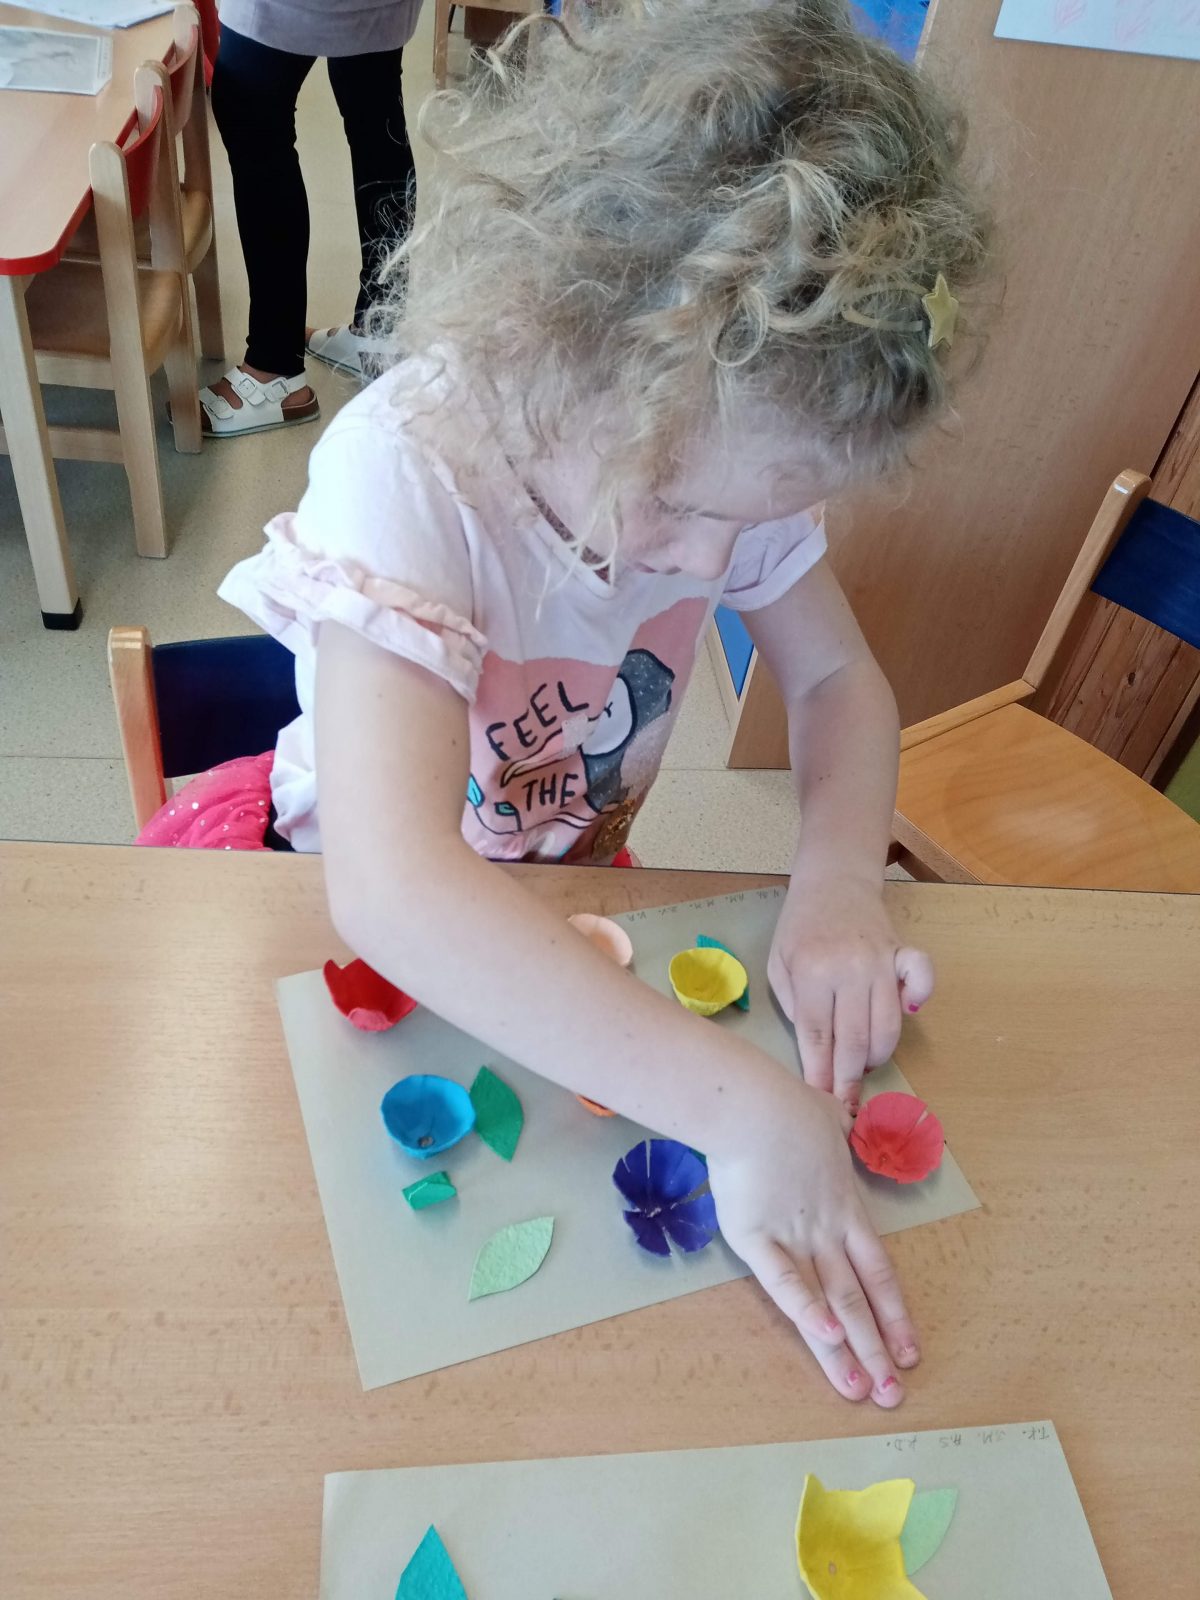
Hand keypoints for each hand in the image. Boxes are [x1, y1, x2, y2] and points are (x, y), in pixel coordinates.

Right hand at [707, 1075, 918, 1404]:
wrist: (754, 1105)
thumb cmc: (788, 1105)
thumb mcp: (828, 1117)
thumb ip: (836, 1129)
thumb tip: (838, 1121)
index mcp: (846, 1207)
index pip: (879, 1272)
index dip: (895, 1314)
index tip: (910, 1351)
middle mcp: (828, 1231)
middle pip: (859, 1298)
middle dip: (877, 1349)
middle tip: (893, 1394)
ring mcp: (795, 1236)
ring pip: (829, 1300)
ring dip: (846, 1349)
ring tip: (861, 1390)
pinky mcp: (756, 1237)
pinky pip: (784, 1282)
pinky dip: (806, 1311)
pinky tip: (825, 1340)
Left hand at [769, 871, 933, 1108]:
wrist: (833, 880)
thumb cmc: (799, 926)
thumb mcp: (778, 963)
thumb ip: (793, 1006)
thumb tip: (817, 1054)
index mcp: (812, 972)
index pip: (818, 1037)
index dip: (820, 1075)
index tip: (820, 1103)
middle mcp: (849, 968)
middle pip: (853, 1040)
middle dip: (849, 1079)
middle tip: (846, 1104)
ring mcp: (880, 960)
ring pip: (887, 1025)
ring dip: (877, 1056)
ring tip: (862, 1066)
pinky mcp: (902, 951)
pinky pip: (923, 980)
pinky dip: (920, 1000)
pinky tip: (906, 1014)